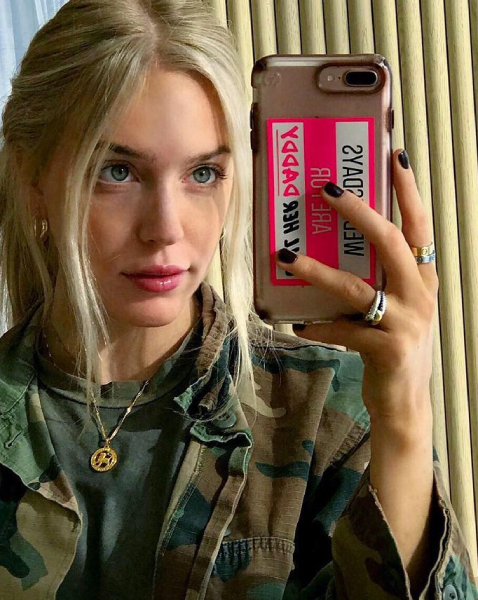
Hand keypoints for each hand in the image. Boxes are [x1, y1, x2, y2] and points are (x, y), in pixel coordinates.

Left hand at [276, 149, 438, 424]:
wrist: (404, 402)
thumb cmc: (391, 346)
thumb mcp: (393, 307)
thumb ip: (374, 280)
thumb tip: (327, 251)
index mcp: (421, 278)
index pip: (419, 224)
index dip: (409, 190)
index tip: (395, 153)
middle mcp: (420, 293)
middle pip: (391, 241)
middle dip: (358, 211)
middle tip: (326, 189)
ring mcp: (407, 321)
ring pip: (356, 286)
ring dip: (317, 269)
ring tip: (286, 255)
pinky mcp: (387, 349)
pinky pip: (342, 330)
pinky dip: (317, 326)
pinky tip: (297, 325)